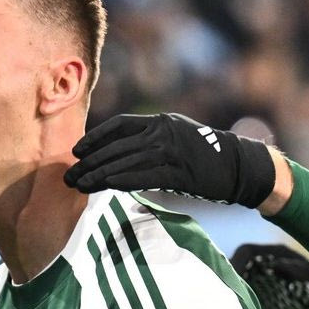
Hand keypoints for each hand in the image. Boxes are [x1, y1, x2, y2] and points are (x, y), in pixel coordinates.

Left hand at [64, 113, 276, 207]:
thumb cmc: (208, 155)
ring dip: (98, 175)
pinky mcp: (178, 173)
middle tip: (69, 175)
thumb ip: (153, 140)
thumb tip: (122, 154)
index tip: (76, 151)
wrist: (239, 166)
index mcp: (161, 121)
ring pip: (124, 162)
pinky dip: (119, 181)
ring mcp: (171, 151)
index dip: (95, 137)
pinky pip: (141, 176)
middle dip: (90, 161)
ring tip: (78, 185)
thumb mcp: (179, 137)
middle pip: (117, 146)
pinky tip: (104, 187)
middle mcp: (163, 132)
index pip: (120, 126)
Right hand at [231, 244, 308, 308]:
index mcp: (276, 254)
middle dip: (228, 275)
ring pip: (240, 278)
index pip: (247, 251)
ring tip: (225, 301)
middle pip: (239, 264)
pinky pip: (246, 293)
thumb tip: (276, 265)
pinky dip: (240, 299)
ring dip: (232, 287)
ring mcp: (264, 278)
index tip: (231, 276)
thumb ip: (295, 268)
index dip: (236, 261)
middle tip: (222, 290)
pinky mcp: (264, 293)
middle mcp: (266, 263)